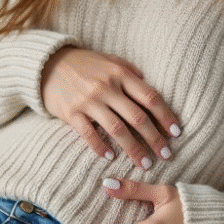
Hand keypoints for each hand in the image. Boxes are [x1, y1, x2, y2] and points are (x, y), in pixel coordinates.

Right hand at [41, 47, 180, 168]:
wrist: (47, 64)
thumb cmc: (82, 63)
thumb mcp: (108, 60)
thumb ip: (129, 69)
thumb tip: (147, 83)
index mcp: (120, 74)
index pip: (150, 97)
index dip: (166, 116)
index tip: (176, 133)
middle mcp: (106, 87)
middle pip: (137, 117)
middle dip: (154, 139)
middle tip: (166, 155)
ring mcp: (88, 101)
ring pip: (117, 130)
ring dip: (133, 149)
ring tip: (144, 164)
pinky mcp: (71, 113)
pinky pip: (89, 134)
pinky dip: (101, 147)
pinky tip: (110, 157)